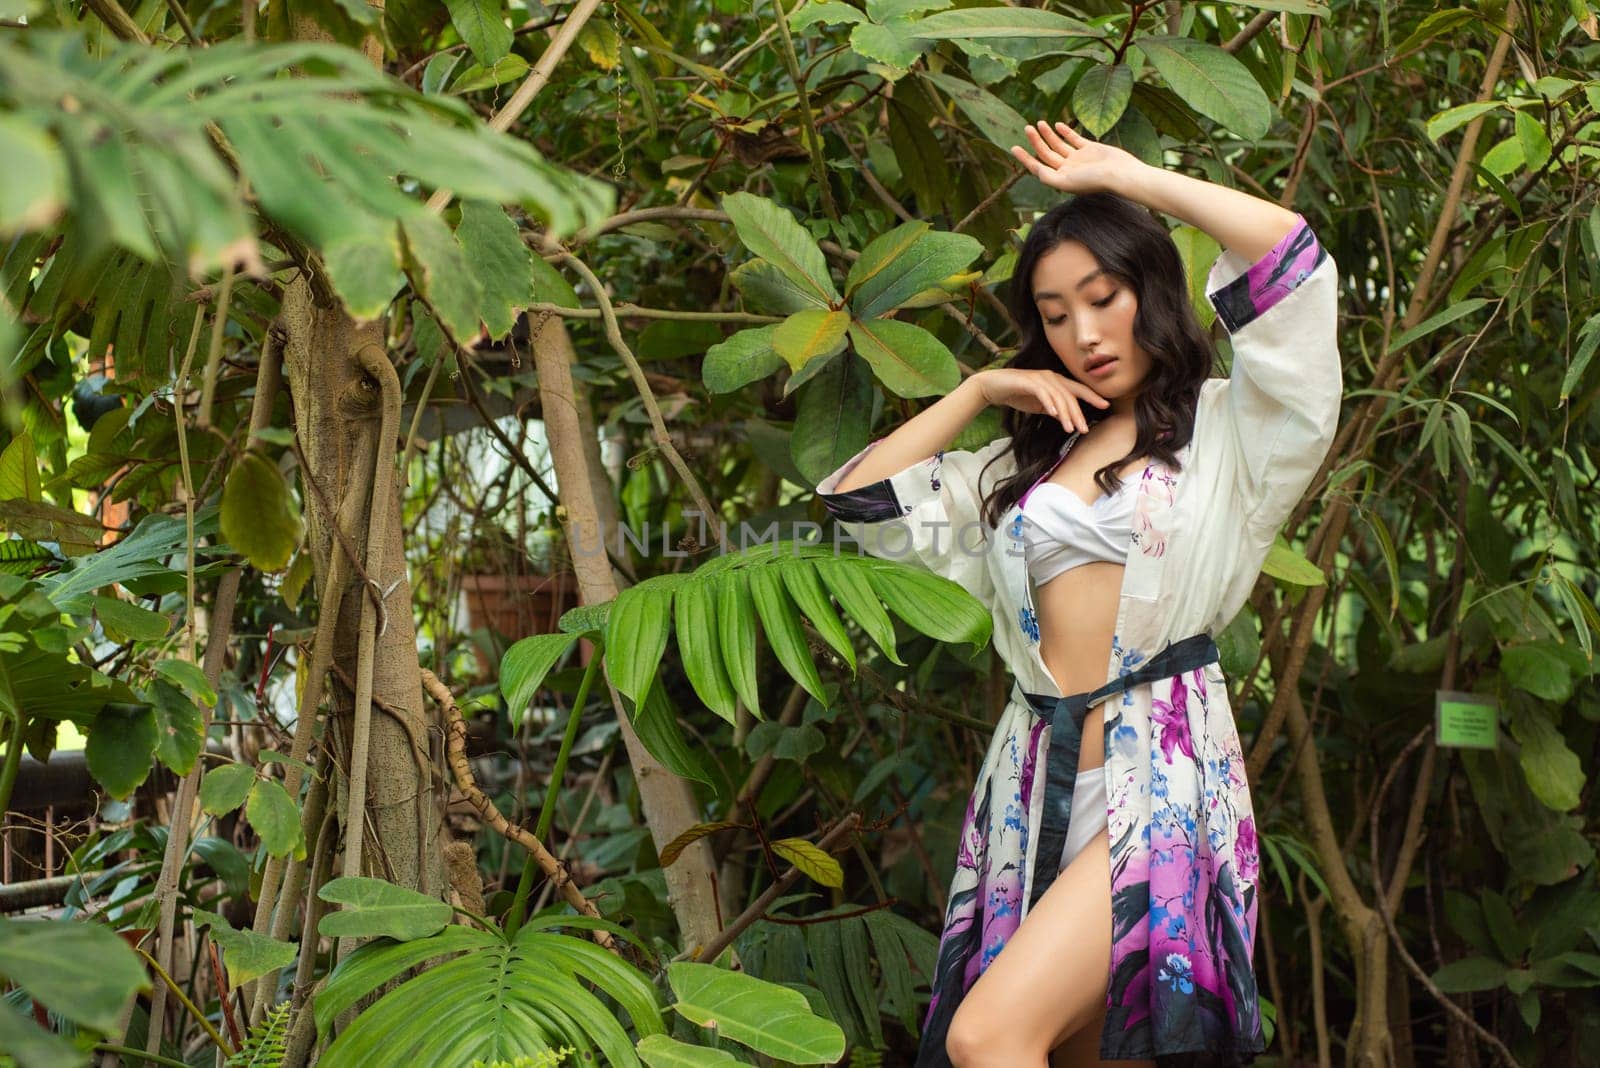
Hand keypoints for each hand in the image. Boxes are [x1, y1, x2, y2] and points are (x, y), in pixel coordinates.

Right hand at [976, 368, 1109, 434]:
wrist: (993, 387)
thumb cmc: (1017, 394)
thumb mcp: (1039, 405)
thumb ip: (1052, 409)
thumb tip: (1064, 417)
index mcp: (1056, 381)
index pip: (1077, 390)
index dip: (1092, 397)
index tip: (1105, 406)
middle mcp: (1051, 377)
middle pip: (1070, 395)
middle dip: (1078, 413)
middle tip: (1084, 429)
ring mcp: (1040, 378)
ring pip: (1058, 396)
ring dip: (1065, 413)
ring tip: (1070, 428)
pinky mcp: (1028, 381)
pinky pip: (1042, 392)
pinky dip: (1049, 403)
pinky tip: (1054, 414)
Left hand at [1009, 120, 1143, 195]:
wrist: (1120, 174)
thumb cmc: (1094, 181)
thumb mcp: (1066, 182)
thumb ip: (1048, 177)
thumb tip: (1035, 169)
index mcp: (1060, 179)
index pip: (1038, 167)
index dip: (1025, 158)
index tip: (1014, 147)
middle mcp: (1068, 169)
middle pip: (1046, 154)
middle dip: (1036, 141)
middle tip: (1027, 128)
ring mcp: (1078, 159)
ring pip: (1058, 145)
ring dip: (1048, 135)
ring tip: (1039, 123)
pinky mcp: (1090, 149)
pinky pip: (1073, 139)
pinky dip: (1065, 132)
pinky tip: (1057, 125)